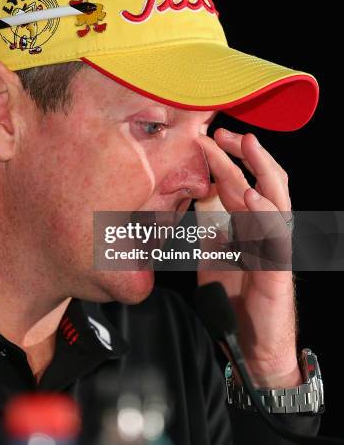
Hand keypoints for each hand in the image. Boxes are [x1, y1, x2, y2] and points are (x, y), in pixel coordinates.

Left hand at [194, 128, 302, 387]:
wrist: (250, 341)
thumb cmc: (236, 294)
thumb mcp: (214, 252)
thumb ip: (210, 226)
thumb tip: (194, 199)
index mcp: (250, 223)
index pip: (240, 181)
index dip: (225, 158)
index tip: (205, 137)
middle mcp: (266, 228)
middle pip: (263, 180)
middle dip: (246, 153)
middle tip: (225, 131)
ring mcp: (275, 246)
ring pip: (276, 199)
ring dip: (260, 169)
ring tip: (245, 145)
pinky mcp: (277, 268)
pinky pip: (274, 236)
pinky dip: (263, 213)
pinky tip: (250, 196)